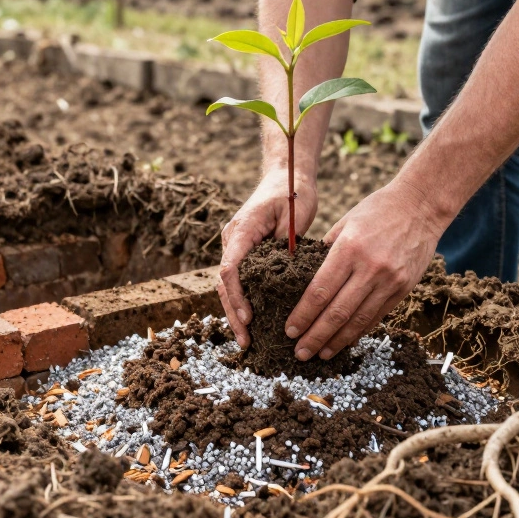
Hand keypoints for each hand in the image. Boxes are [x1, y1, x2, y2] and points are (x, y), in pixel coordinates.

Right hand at [217, 169, 318, 347]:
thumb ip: (286, 240)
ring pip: (228, 285)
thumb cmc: (292, 192)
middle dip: (233, 314)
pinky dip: (241, 301)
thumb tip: (285, 267)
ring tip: (245, 339)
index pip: (230, 269)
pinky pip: (238, 281)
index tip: (248, 318)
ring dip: (234, 312)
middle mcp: (232, 240)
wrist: (286, 176)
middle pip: (225, 283)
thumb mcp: (294, 213)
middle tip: (245, 341)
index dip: (237, 296)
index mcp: (241, 230)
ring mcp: (236, 247)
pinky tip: (250, 322)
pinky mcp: (245, 253)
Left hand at [286, 180, 444, 359]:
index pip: (320, 291)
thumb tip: (305, 277)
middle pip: (337, 312)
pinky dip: (360, 331)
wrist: (422, 206)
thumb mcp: (346, 222)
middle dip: (315, 336)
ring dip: (337, 341)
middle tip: (300, 353)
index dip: (303, 315)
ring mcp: (390, 280)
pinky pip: (377, 315)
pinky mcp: (403, 288)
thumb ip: (327, 251)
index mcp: (349, 249)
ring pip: (358, 320)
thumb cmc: (377, 210)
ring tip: (321, 354)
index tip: (290, 330)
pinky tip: (345, 340)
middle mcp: (370, 268)